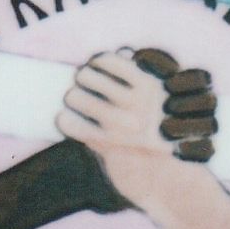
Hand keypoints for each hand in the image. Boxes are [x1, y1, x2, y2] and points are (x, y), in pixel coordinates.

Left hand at [56, 49, 174, 156]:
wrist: (164, 175)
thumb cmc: (159, 132)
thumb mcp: (161, 101)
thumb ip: (141, 77)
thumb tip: (119, 52)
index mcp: (151, 86)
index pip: (110, 61)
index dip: (96, 62)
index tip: (94, 68)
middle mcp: (135, 103)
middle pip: (87, 76)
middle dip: (81, 79)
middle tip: (81, 85)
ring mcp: (120, 125)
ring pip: (76, 98)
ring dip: (71, 97)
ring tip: (74, 101)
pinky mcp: (107, 145)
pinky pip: (73, 125)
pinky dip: (65, 121)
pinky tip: (66, 121)